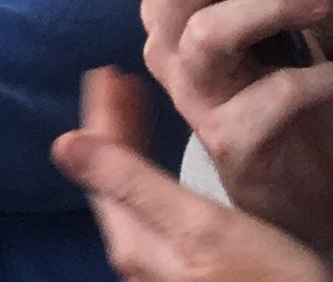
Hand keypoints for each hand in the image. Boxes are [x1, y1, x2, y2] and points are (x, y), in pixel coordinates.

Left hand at [53, 66, 332, 281]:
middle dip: (117, 125)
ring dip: (134, 145)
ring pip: (134, 191)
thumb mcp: (201, 229)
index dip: (104, 113)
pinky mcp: (190, 270)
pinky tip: (170, 169)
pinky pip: (157, 209)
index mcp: (135, 239)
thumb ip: (133, 184)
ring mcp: (163, 265)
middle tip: (124, 81)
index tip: (109, 70)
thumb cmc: (270, 279)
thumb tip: (62, 144)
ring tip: (141, 109)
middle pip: (115, 176)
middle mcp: (140, 253)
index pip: (103, 161)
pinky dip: (155, 172)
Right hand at [125, 0, 332, 245]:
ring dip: (273, 8)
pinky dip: (318, 80)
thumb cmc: (277, 91)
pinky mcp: (228, 139)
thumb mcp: (265, 22)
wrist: (297, 188)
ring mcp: (193, 93)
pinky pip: (270, 98)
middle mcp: (167, 44)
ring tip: (324, 3)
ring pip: (211, 32)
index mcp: (171, 6)